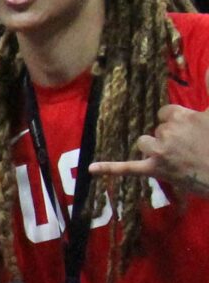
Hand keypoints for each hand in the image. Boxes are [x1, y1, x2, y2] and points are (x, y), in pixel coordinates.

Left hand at [89, 102, 208, 197]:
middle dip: (170, 137)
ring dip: (154, 148)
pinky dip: (109, 168)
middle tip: (191, 147)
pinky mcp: (154, 170)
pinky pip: (127, 168)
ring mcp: (159, 151)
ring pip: (144, 143)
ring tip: (174, 156)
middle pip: (157, 129)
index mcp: (182, 116)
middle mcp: (167, 132)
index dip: (175, 121)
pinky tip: (91, 168)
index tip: (188, 129)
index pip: (165, 113)